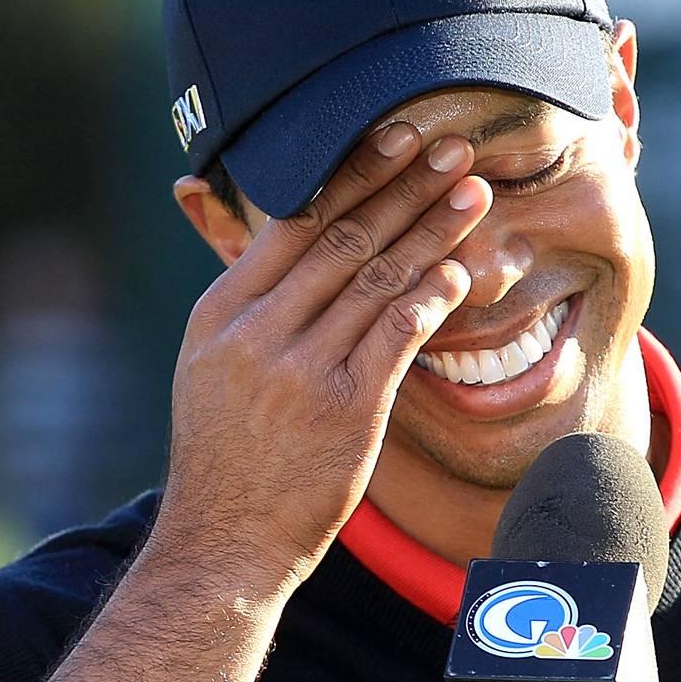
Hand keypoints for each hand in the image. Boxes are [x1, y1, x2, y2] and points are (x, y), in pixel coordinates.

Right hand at [156, 123, 487, 589]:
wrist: (222, 542)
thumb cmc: (224, 454)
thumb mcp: (207, 365)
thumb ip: (246, 301)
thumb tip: (268, 238)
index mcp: (221, 312)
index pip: (294, 222)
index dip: (352, 174)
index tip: (394, 139)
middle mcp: (259, 333)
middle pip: (343, 239)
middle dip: (404, 188)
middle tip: (451, 148)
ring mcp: (301, 371)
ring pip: (377, 280)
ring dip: (431, 232)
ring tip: (472, 195)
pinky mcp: (346, 412)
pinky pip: (397, 337)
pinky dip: (431, 298)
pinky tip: (460, 271)